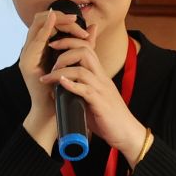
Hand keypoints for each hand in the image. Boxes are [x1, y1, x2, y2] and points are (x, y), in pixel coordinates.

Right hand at [17, 9, 81, 148]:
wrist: (54, 112)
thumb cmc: (65, 90)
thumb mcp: (76, 61)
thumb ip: (83, 44)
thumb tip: (93, 27)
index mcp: (43, 49)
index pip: (49, 22)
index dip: (62, 17)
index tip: (79, 19)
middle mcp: (32, 49)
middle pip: (40, 19)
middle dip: (59, 15)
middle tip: (76, 18)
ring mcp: (27, 55)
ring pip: (36, 25)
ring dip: (54, 20)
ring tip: (70, 19)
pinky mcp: (26, 62)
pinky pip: (34, 40)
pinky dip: (44, 29)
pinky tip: (53, 23)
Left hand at [39, 20, 149, 163]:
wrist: (127, 133)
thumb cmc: (109, 117)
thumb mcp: (93, 98)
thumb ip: (79, 90)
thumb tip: (57, 89)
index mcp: (100, 75)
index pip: (87, 48)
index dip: (69, 42)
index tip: (53, 44)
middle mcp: (101, 78)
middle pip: (84, 52)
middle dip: (65, 50)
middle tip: (51, 60)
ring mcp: (102, 90)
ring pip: (81, 70)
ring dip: (61, 71)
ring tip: (48, 77)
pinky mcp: (100, 103)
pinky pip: (85, 90)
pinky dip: (71, 85)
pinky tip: (60, 83)